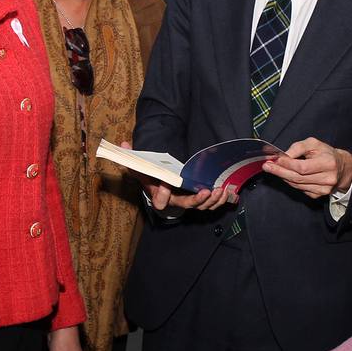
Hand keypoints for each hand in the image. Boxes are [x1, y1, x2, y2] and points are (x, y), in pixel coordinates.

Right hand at [121, 142, 237, 212]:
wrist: (162, 187)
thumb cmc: (152, 177)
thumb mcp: (140, 168)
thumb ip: (132, 158)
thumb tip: (124, 143)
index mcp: (159, 195)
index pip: (159, 199)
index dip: (161, 196)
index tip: (164, 189)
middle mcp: (175, 201)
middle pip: (186, 204)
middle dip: (197, 200)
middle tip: (206, 191)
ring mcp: (189, 202)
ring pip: (202, 207)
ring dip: (212, 201)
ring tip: (220, 190)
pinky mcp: (200, 200)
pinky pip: (211, 204)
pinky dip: (220, 201)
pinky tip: (227, 192)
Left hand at [262, 138, 351, 199]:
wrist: (342, 168)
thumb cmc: (326, 153)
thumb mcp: (314, 143)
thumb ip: (298, 147)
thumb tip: (284, 155)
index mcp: (328, 163)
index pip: (302, 167)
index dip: (287, 164)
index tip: (275, 160)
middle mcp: (327, 178)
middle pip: (297, 178)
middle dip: (280, 172)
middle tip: (267, 166)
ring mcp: (323, 189)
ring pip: (297, 185)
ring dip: (284, 177)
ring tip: (274, 169)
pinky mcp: (319, 195)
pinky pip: (300, 189)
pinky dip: (291, 182)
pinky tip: (287, 175)